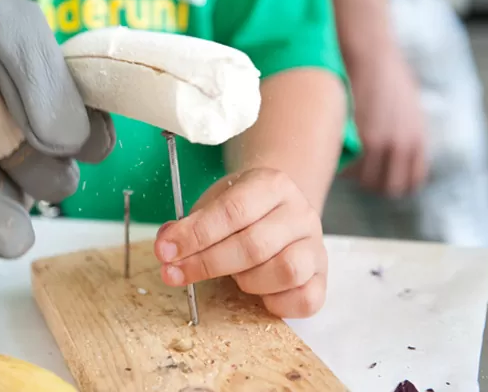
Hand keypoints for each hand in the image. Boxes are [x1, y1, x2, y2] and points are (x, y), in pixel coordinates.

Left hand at [154, 168, 327, 318]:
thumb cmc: (241, 209)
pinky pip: (306, 299)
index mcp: (273, 185)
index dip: (195, 235)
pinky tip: (258, 294)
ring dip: (247, 281)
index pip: (233, 211)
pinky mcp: (322, 277)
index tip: (165, 251)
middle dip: (207, 263)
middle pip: (255, 245)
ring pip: (286, 271)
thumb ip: (189, 223)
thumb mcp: (213, 202)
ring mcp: (315, 246)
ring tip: (232, 276)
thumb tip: (166, 242)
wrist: (279, 209)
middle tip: (175, 273)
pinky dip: (277, 303)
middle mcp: (300, 213)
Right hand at [345, 46, 426, 196]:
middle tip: (355, 170)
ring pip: (364, 180)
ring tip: (341, 159)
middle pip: (387, 187)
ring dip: (352, 174)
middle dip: (371, 182)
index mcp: (416, 140)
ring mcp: (381, 144)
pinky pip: (348, 168)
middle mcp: (402, 146)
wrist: (368, 52)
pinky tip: (333, 151)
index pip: (411, 182)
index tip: (377, 175)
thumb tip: (394, 150)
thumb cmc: (383, 73)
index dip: (393, 181)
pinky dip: (339, 165)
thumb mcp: (407, 106)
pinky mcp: (358, 138)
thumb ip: (404, 132)